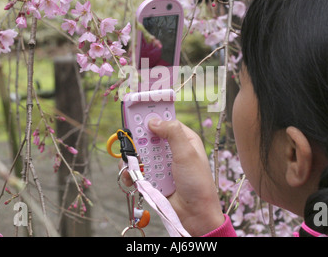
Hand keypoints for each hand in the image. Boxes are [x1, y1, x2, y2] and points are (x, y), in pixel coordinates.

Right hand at [119, 119, 224, 235]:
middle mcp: (171, 150)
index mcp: (183, 139)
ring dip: (133, 160)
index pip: (165, 121)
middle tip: (133, 144)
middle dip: (138, 141)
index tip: (136, 113)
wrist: (195, 214)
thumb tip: (153, 121)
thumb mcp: (187, 153)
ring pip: (139, 154)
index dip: (151, 117)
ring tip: (132, 166)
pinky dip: (131, 174)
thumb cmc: (197, 183)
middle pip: (148, 137)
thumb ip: (172, 133)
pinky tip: (130, 177)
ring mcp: (161, 164)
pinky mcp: (153, 178)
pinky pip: (136, 171)